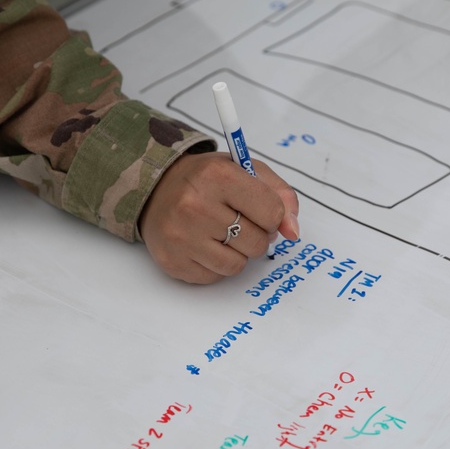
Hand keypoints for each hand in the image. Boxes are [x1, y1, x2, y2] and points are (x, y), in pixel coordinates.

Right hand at [139, 152, 300, 283]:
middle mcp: (196, 205)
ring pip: (238, 265)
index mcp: (219, 176)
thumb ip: (281, 196)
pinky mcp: (173, 261)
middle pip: (257, 242)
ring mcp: (182, 236)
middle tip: (238, 221)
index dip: (273, 216)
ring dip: (237, 252)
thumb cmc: (208, 180)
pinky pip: (215, 277)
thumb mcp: (246, 171)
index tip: (260, 210)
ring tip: (221, 233)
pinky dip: (216, 264)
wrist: (156, 188)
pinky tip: (204, 244)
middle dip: (256, 235)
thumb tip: (293, 232)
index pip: (272, 212)